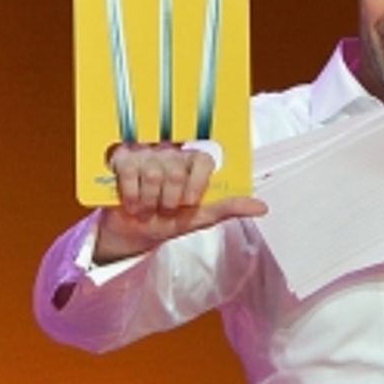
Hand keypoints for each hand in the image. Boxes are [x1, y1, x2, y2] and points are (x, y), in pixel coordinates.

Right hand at [94, 142, 266, 263]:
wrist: (134, 231)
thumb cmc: (168, 220)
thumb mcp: (200, 218)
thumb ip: (229, 208)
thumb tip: (261, 207)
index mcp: (192, 162)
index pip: (203, 159)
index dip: (196, 184)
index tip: (189, 203)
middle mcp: (170, 152)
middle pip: (175, 171)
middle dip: (169, 201)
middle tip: (164, 209)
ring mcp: (145, 152)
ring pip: (153, 174)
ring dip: (150, 202)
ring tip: (148, 208)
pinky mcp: (122, 157)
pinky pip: (130, 173)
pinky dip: (132, 196)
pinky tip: (132, 203)